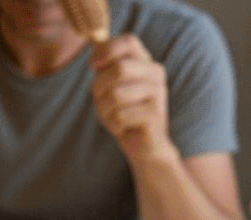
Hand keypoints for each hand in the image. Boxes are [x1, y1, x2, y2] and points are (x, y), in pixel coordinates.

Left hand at [90, 34, 177, 162]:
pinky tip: (122, 128)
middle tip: (101, 101)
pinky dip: (113, 125)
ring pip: (116, 94)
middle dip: (99, 87)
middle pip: (119, 68)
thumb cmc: (123, 114)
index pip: (128, 41)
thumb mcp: (110, 88)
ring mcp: (158, 93)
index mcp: (145, 62)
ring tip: (113, 117)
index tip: (93, 65)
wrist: (144, 146)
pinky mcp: (155, 114)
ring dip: (104, 110)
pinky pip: (120, 115)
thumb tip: (94, 58)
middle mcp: (156, 73)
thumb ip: (104, 69)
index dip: (106, 50)